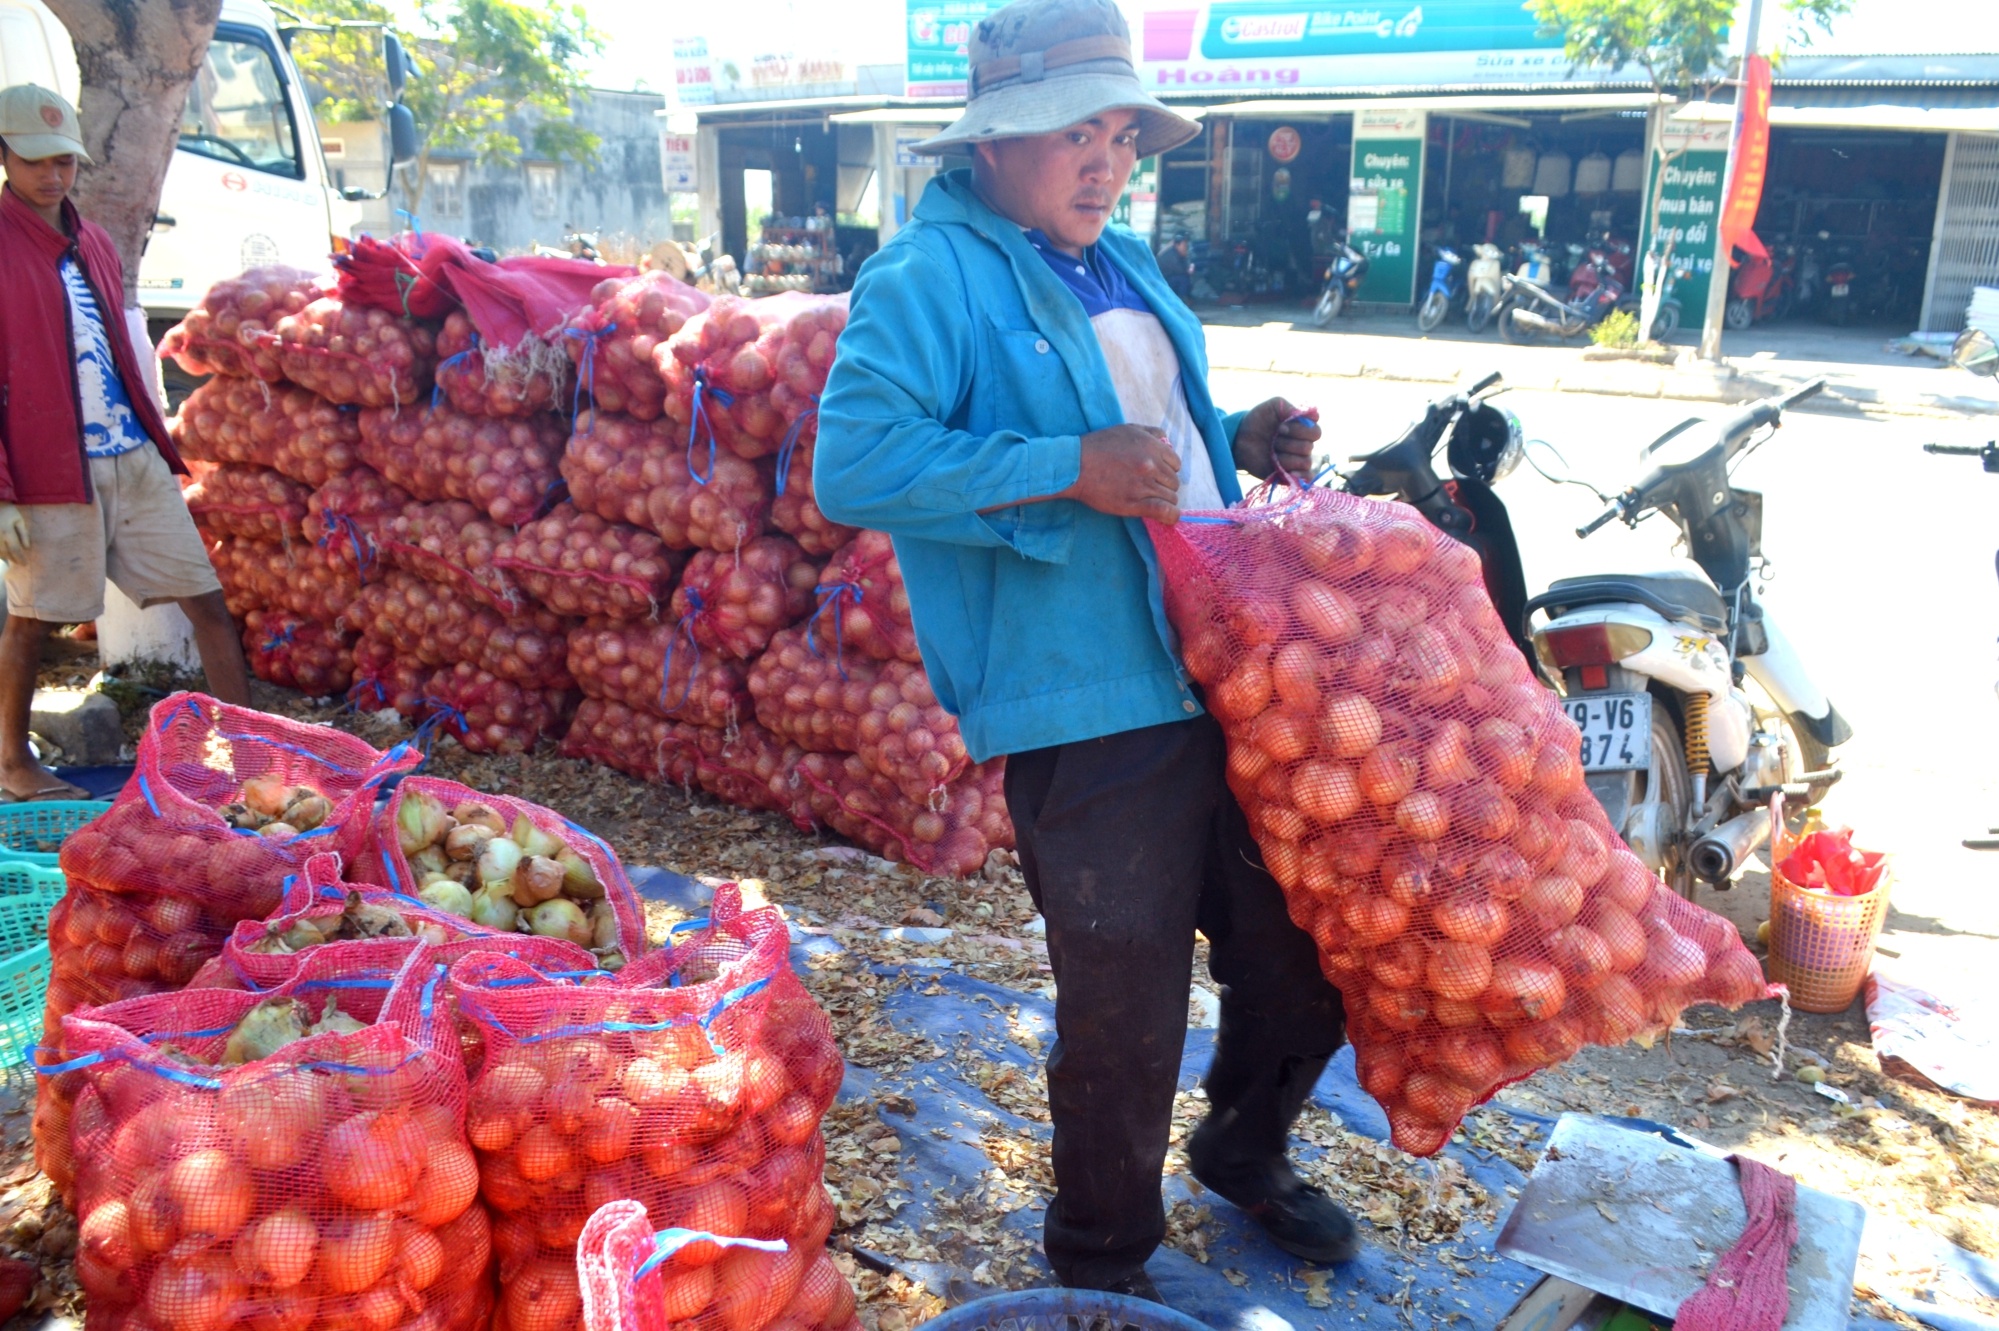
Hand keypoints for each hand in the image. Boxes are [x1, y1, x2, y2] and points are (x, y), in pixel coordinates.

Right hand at [0, 504, 26, 563]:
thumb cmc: (7, 511)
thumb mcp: (18, 520)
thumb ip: (23, 533)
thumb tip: (26, 547)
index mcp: (7, 532)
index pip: (15, 550)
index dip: (20, 558)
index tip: (25, 564)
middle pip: (4, 553)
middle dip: (12, 558)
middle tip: (18, 561)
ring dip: (4, 556)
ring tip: (10, 557)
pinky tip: (2, 552)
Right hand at [1065, 425, 1180, 523]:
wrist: (1075, 466)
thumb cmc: (1098, 445)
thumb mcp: (1127, 429)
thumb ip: (1151, 433)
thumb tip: (1167, 442)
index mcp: (1152, 447)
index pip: (1176, 463)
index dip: (1168, 469)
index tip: (1158, 474)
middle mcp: (1151, 465)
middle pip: (1174, 482)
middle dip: (1165, 485)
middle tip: (1150, 487)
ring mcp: (1144, 485)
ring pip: (1171, 497)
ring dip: (1163, 499)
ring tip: (1150, 499)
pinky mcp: (1134, 504)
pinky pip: (1164, 511)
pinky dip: (1170, 515)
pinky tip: (1168, 516)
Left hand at [1234, 398, 1320, 480]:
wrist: (1240, 438)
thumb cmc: (1259, 420)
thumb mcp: (1274, 406)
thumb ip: (1292, 408)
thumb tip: (1310, 417)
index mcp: (1303, 428)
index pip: (1316, 431)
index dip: (1300, 429)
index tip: (1281, 426)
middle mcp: (1303, 444)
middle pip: (1308, 446)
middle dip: (1288, 442)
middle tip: (1274, 438)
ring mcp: (1296, 460)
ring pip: (1304, 461)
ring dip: (1286, 456)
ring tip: (1272, 452)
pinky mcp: (1289, 473)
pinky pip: (1306, 478)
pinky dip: (1301, 475)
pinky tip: (1290, 472)